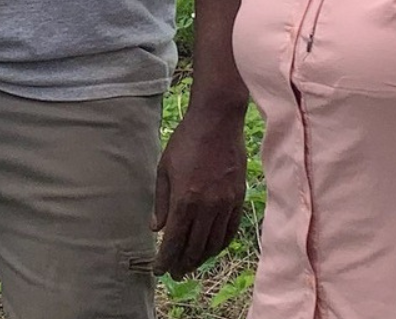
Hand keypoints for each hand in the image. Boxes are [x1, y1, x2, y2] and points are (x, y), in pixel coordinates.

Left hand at [150, 106, 246, 277]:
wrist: (218, 121)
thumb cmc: (186, 141)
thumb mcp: (164, 169)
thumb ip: (161, 202)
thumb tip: (156, 228)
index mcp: (184, 200)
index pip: (174, 241)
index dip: (165, 260)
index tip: (159, 270)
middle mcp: (207, 206)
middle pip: (194, 247)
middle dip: (182, 264)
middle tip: (174, 274)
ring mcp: (226, 203)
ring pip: (213, 243)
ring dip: (200, 258)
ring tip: (190, 265)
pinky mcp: (239, 198)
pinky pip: (230, 230)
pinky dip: (219, 244)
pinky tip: (211, 249)